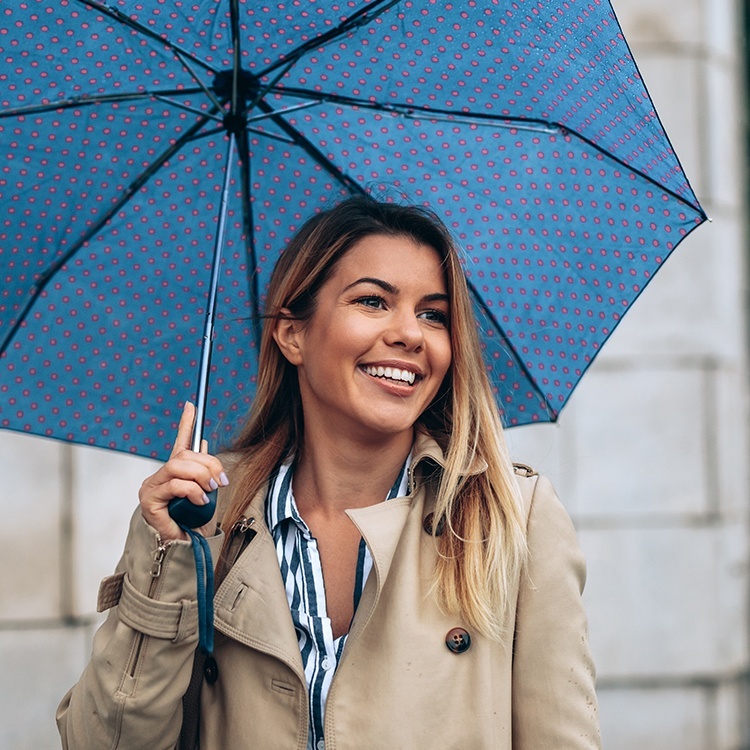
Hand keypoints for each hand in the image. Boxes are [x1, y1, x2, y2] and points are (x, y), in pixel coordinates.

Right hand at [138, 402, 228, 540]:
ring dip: (201, 476)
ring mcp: (152, 488)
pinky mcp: (149, 500)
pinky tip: (200, 501)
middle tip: (220, 482)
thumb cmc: (195, 524)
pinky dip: (193, 491)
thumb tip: (204, 444)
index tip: (191, 405)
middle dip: (207, 465)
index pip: (180, 443)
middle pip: (184, 455)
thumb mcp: (206, 492)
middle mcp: (160, 477)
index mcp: (175, 473)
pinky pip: (176, 485)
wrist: (187, 549)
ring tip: (210, 491)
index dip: (186, 423)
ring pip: (179, 467)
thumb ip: (203, 471)